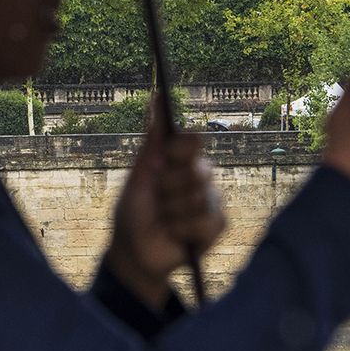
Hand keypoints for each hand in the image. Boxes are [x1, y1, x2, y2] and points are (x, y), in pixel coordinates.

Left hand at [106, 119, 227, 308]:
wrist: (135, 253)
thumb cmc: (133, 212)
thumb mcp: (137, 177)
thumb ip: (152, 143)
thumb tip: (156, 97)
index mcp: (177, 161)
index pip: (193, 141)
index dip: (182, 148)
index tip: (166, 158)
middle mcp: (198, 176)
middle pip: (198, 169)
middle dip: (169, 188)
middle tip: (156, 200)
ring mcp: (210, 200)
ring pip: (202, 198)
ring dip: (174, 213)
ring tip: (164, 220)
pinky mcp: (217, 225)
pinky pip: (212, 222)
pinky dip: (187, 231)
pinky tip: (177, 236)